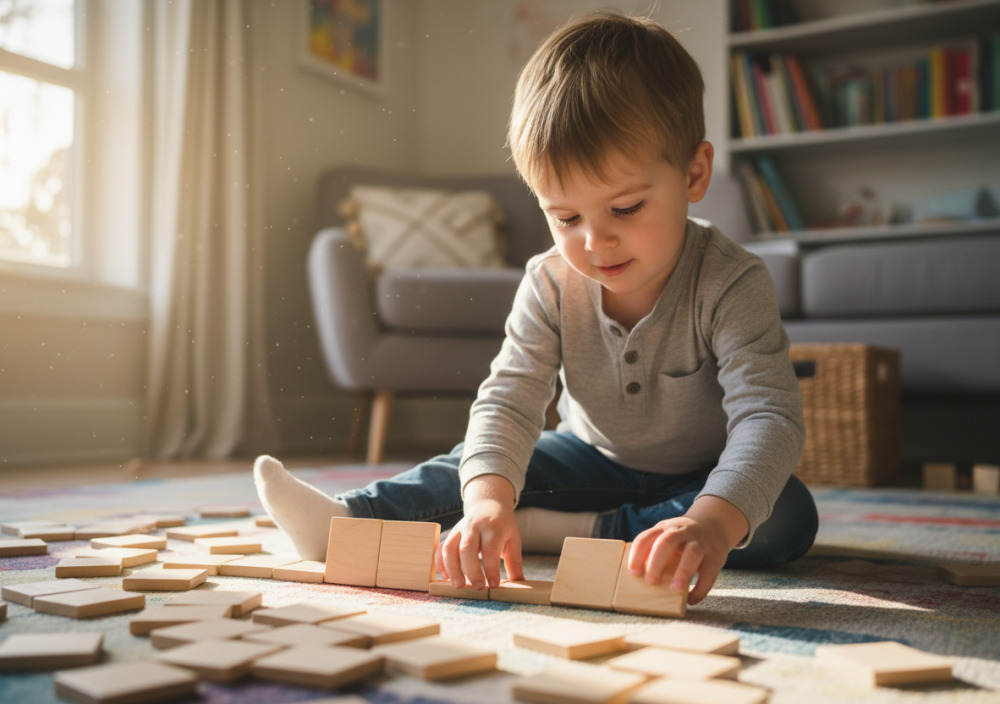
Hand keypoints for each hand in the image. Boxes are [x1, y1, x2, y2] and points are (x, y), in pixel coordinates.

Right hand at [434, 475, 524, 590]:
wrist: (488, 506)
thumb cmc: (503, 527)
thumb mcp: (513, 541)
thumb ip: (515, 563)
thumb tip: (520, 584)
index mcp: (493, 528)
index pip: (490, 549)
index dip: (491, 568)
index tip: (494, 585)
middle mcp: (474, 527)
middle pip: (467, 549)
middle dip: (471, 570)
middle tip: (477, 588)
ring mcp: (459, 529)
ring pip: (450, 548)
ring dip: (452, 568)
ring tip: (458, 586)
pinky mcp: (451, 534)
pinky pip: (441, 548)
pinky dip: (440, 563)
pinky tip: (445, 577)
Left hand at [627, 496, 747, 604]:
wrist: (714, 524)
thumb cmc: (682, 537)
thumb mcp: (667, 534)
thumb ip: (654, 549)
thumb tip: (638, 577)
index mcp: (664, 528)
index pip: (646, 538)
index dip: (637, 555)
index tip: (634, 573)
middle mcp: (682, 532)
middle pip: (667, 541)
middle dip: (657, 561)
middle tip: (651, 581)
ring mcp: (700, 543)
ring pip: (692, 553)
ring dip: (683, 571)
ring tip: (675, 589)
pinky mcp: (715, 556)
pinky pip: (709, 572)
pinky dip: (701, 588)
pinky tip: (692, 599)